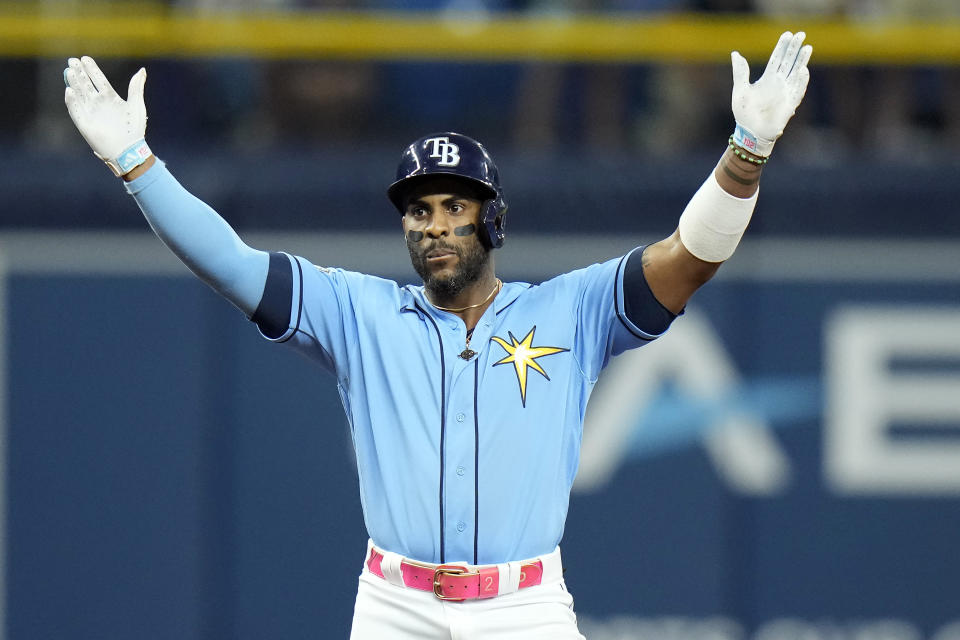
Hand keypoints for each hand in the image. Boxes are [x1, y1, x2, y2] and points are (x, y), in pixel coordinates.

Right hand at [64, 56, 150, 176]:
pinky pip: (75, 110)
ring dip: (74, 83)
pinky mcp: (84, 124)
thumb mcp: (137, 104)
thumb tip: (142, 70)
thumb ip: (136, 87)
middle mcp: (98, 104)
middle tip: (72, 61)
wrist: (129, 150)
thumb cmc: (134, 129)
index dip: (92, 69)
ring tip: (70, 71)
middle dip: (79, 73)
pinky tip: (69, 90)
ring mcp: (90, 113)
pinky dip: (72, 101)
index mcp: (111, 98)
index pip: (98, 80)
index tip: (85, 58)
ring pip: (79, 94)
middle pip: (86, 84)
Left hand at [730, 31, 811, 156]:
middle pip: (789, 62)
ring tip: (807, 47)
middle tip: (801, 34)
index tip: (787, 34)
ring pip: (796, 73)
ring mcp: (785, 92)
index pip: (777, 58)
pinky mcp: (790, 103)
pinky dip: (801, 80)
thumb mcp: (740, 91)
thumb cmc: (744, 114)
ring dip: (802, 61)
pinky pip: (798, 90)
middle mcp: (778, 83)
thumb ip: (740, 73)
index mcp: (767, 79)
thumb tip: (736, 54)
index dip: (782, 46)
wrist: (751, 133)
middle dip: (795, 48)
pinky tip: (802, 69)